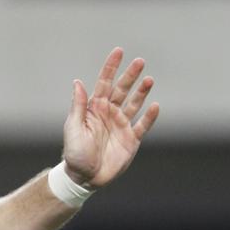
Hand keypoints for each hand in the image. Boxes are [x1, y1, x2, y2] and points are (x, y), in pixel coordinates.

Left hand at [61, 48, 159, 188]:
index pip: (104, 83)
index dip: (111, 68)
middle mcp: (110, 113)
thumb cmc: (75, 153)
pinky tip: (155, 106)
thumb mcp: (73, 128)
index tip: (119, 52)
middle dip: (130, 75)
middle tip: (139, 61)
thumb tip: (78, 82)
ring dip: (142, 92)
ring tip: (149, 80)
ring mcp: (121, 125)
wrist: (85, 178)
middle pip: (122, 89)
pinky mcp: (131, 139)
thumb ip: (78, 106)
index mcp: (95, 108)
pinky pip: (143, 125)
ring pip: (134, 104)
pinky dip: (149, 117)